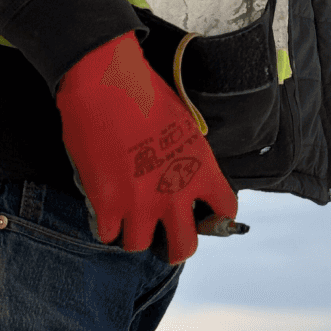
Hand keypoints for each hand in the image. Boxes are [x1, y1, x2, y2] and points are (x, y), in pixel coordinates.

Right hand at [55, 31, 238, 264]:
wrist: (105, 83)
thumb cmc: (144, 93)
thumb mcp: (184, 123)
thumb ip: (189, 157)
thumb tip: (186, 175)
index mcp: (200, 167)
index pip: (226, 209)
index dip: (218, 215)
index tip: (208, 214)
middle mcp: (174, 191)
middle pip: (184, 247)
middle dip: (176, 245)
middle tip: (166, 233)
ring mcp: (139, 202)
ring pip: (139, 245)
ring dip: (133, 232)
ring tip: (128, 216)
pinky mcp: (106, 204)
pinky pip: (107, 235)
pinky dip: (105, 224)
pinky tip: (104, 208)